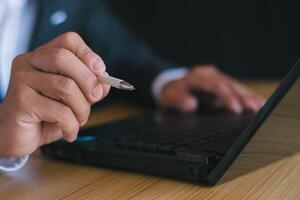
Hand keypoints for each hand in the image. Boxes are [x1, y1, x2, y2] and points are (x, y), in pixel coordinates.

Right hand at [0, 32, 109, 156]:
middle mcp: (29, 62)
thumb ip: (88, 87)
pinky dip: (71, 125)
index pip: (68, 41)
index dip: (89, 55)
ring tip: (79, 120)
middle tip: (95, 97)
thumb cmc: (45, 114)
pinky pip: (59, 111)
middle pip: (64, 58)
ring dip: (82, 108)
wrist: (17, 136)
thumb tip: (105, 83)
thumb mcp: (72, 99)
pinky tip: (68, 132)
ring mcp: (22, 80)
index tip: (101, 72)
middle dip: (88, 80)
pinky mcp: (21, 102)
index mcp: (43, 57)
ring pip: (65, 86)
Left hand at [159, 65, 265, 112]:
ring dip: (248, 95)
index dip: (227, 97)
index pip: (215, 86)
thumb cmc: (170, 92)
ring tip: (261, 106)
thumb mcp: (168, 98)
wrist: (170, 84)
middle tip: (255, 109)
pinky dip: (246, 95)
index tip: (236, 109)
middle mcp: (209, 74)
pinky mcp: (221, 82)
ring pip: (235, 85)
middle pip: (229, 84)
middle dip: (243, 97)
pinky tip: (257, 101)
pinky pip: (235, 87)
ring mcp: (216, 76)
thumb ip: (178, 101)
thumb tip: (191, 104)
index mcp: (197, 76)